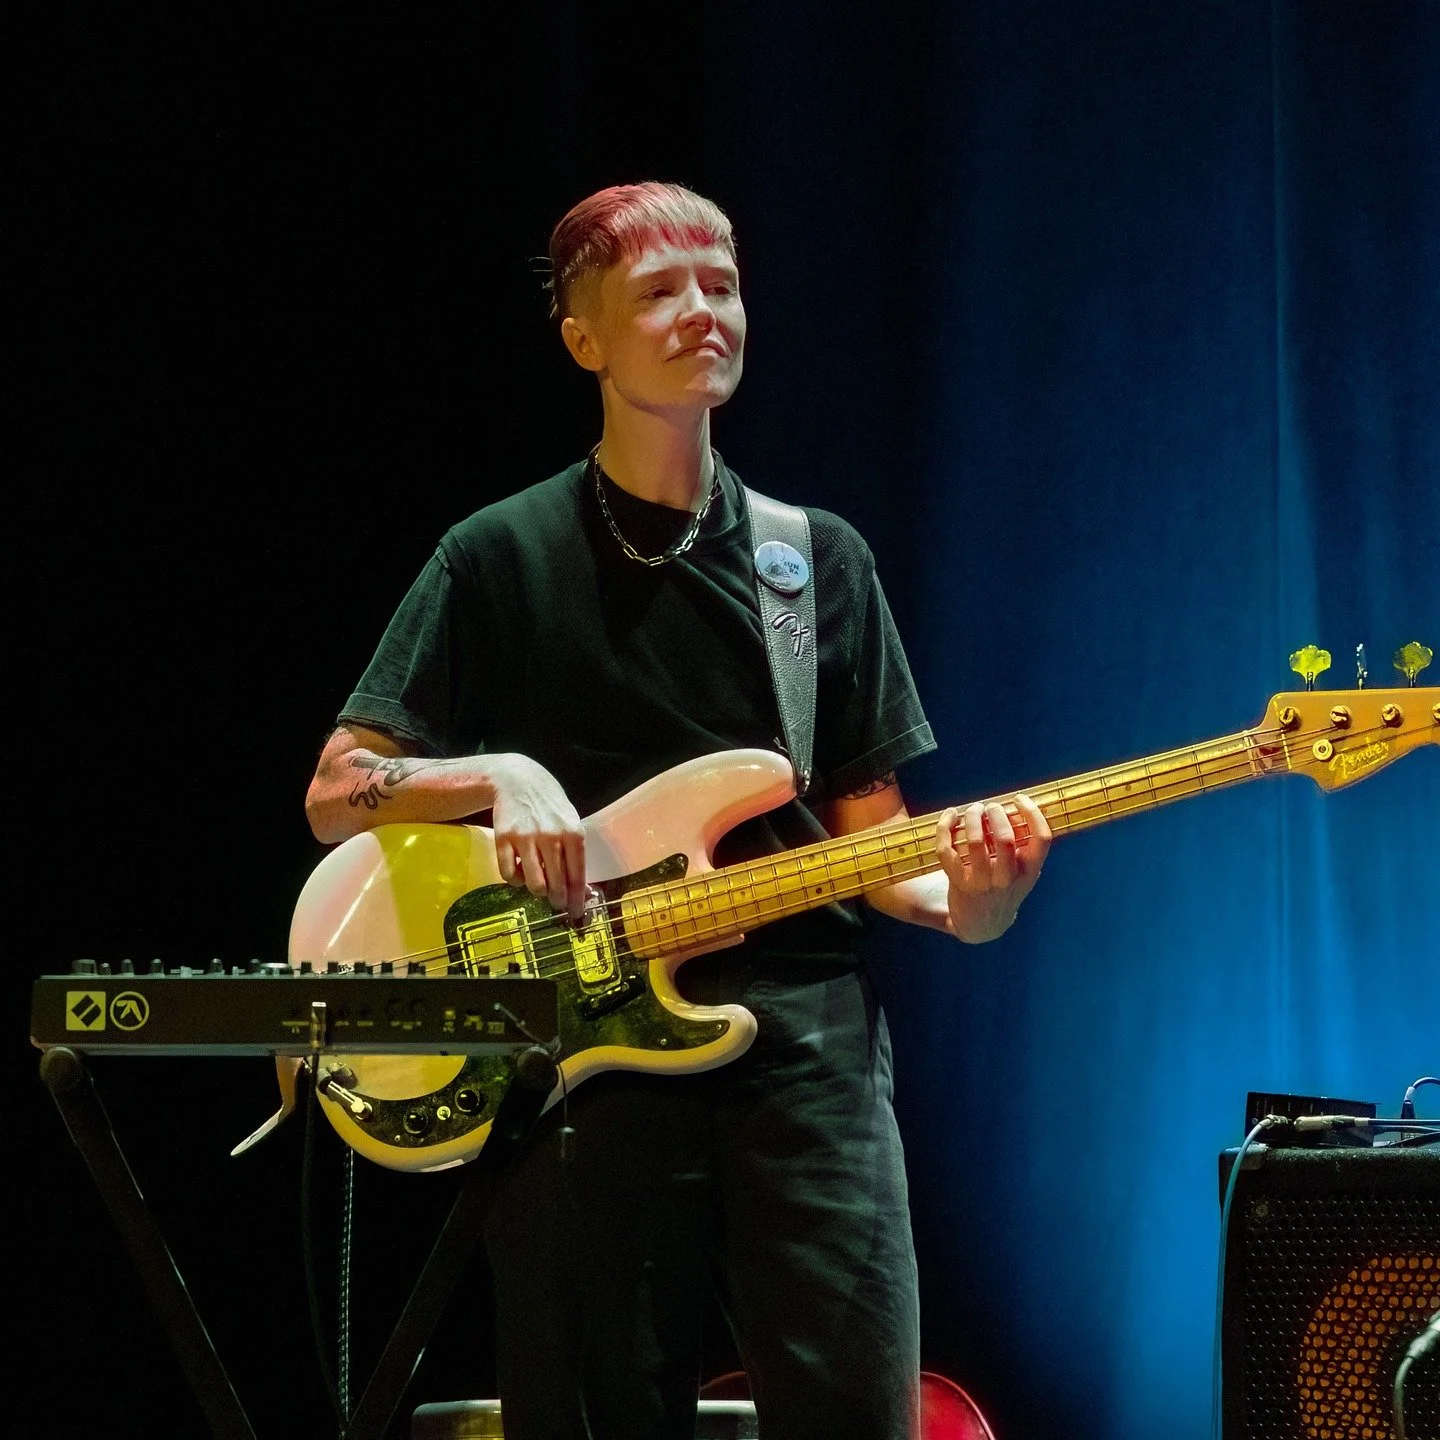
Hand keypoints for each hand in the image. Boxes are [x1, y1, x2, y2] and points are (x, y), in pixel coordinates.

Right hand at [487, 755, 589, 921]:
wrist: (518, 780)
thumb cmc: (549, 805)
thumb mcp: (570, 822)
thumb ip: (575, 852)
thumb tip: (582, 888)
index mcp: (573, 833)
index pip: (577, 875)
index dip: (577, 899)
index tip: (577, 913)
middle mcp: (551, 836)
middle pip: (556, 884)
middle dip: (558, 900)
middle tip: (557, 903)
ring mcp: (526, 837)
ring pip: (533, 883)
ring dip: (537, 891)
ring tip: (539, 885)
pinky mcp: (503, 838)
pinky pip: (508, 874)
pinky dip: (514, 880)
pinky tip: (519, 872)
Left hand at [937, 793, 1051, 942]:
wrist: (983, 925)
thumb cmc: (1004, 889)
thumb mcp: (1023, 874)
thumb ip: (1023, 847)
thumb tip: (1015, 806)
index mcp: (1029, 872)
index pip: (1041, 838)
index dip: (1033, 813)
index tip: (1019, 799)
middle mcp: (1007, 878)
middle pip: (1005, 838)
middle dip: (996, 814)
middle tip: (991, 807)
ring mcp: (981, 882)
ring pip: (975, 842)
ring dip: (972, 817)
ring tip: (974, 810)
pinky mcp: (958, 883)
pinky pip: (946, 850)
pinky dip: (945, 828)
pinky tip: (950, 816)